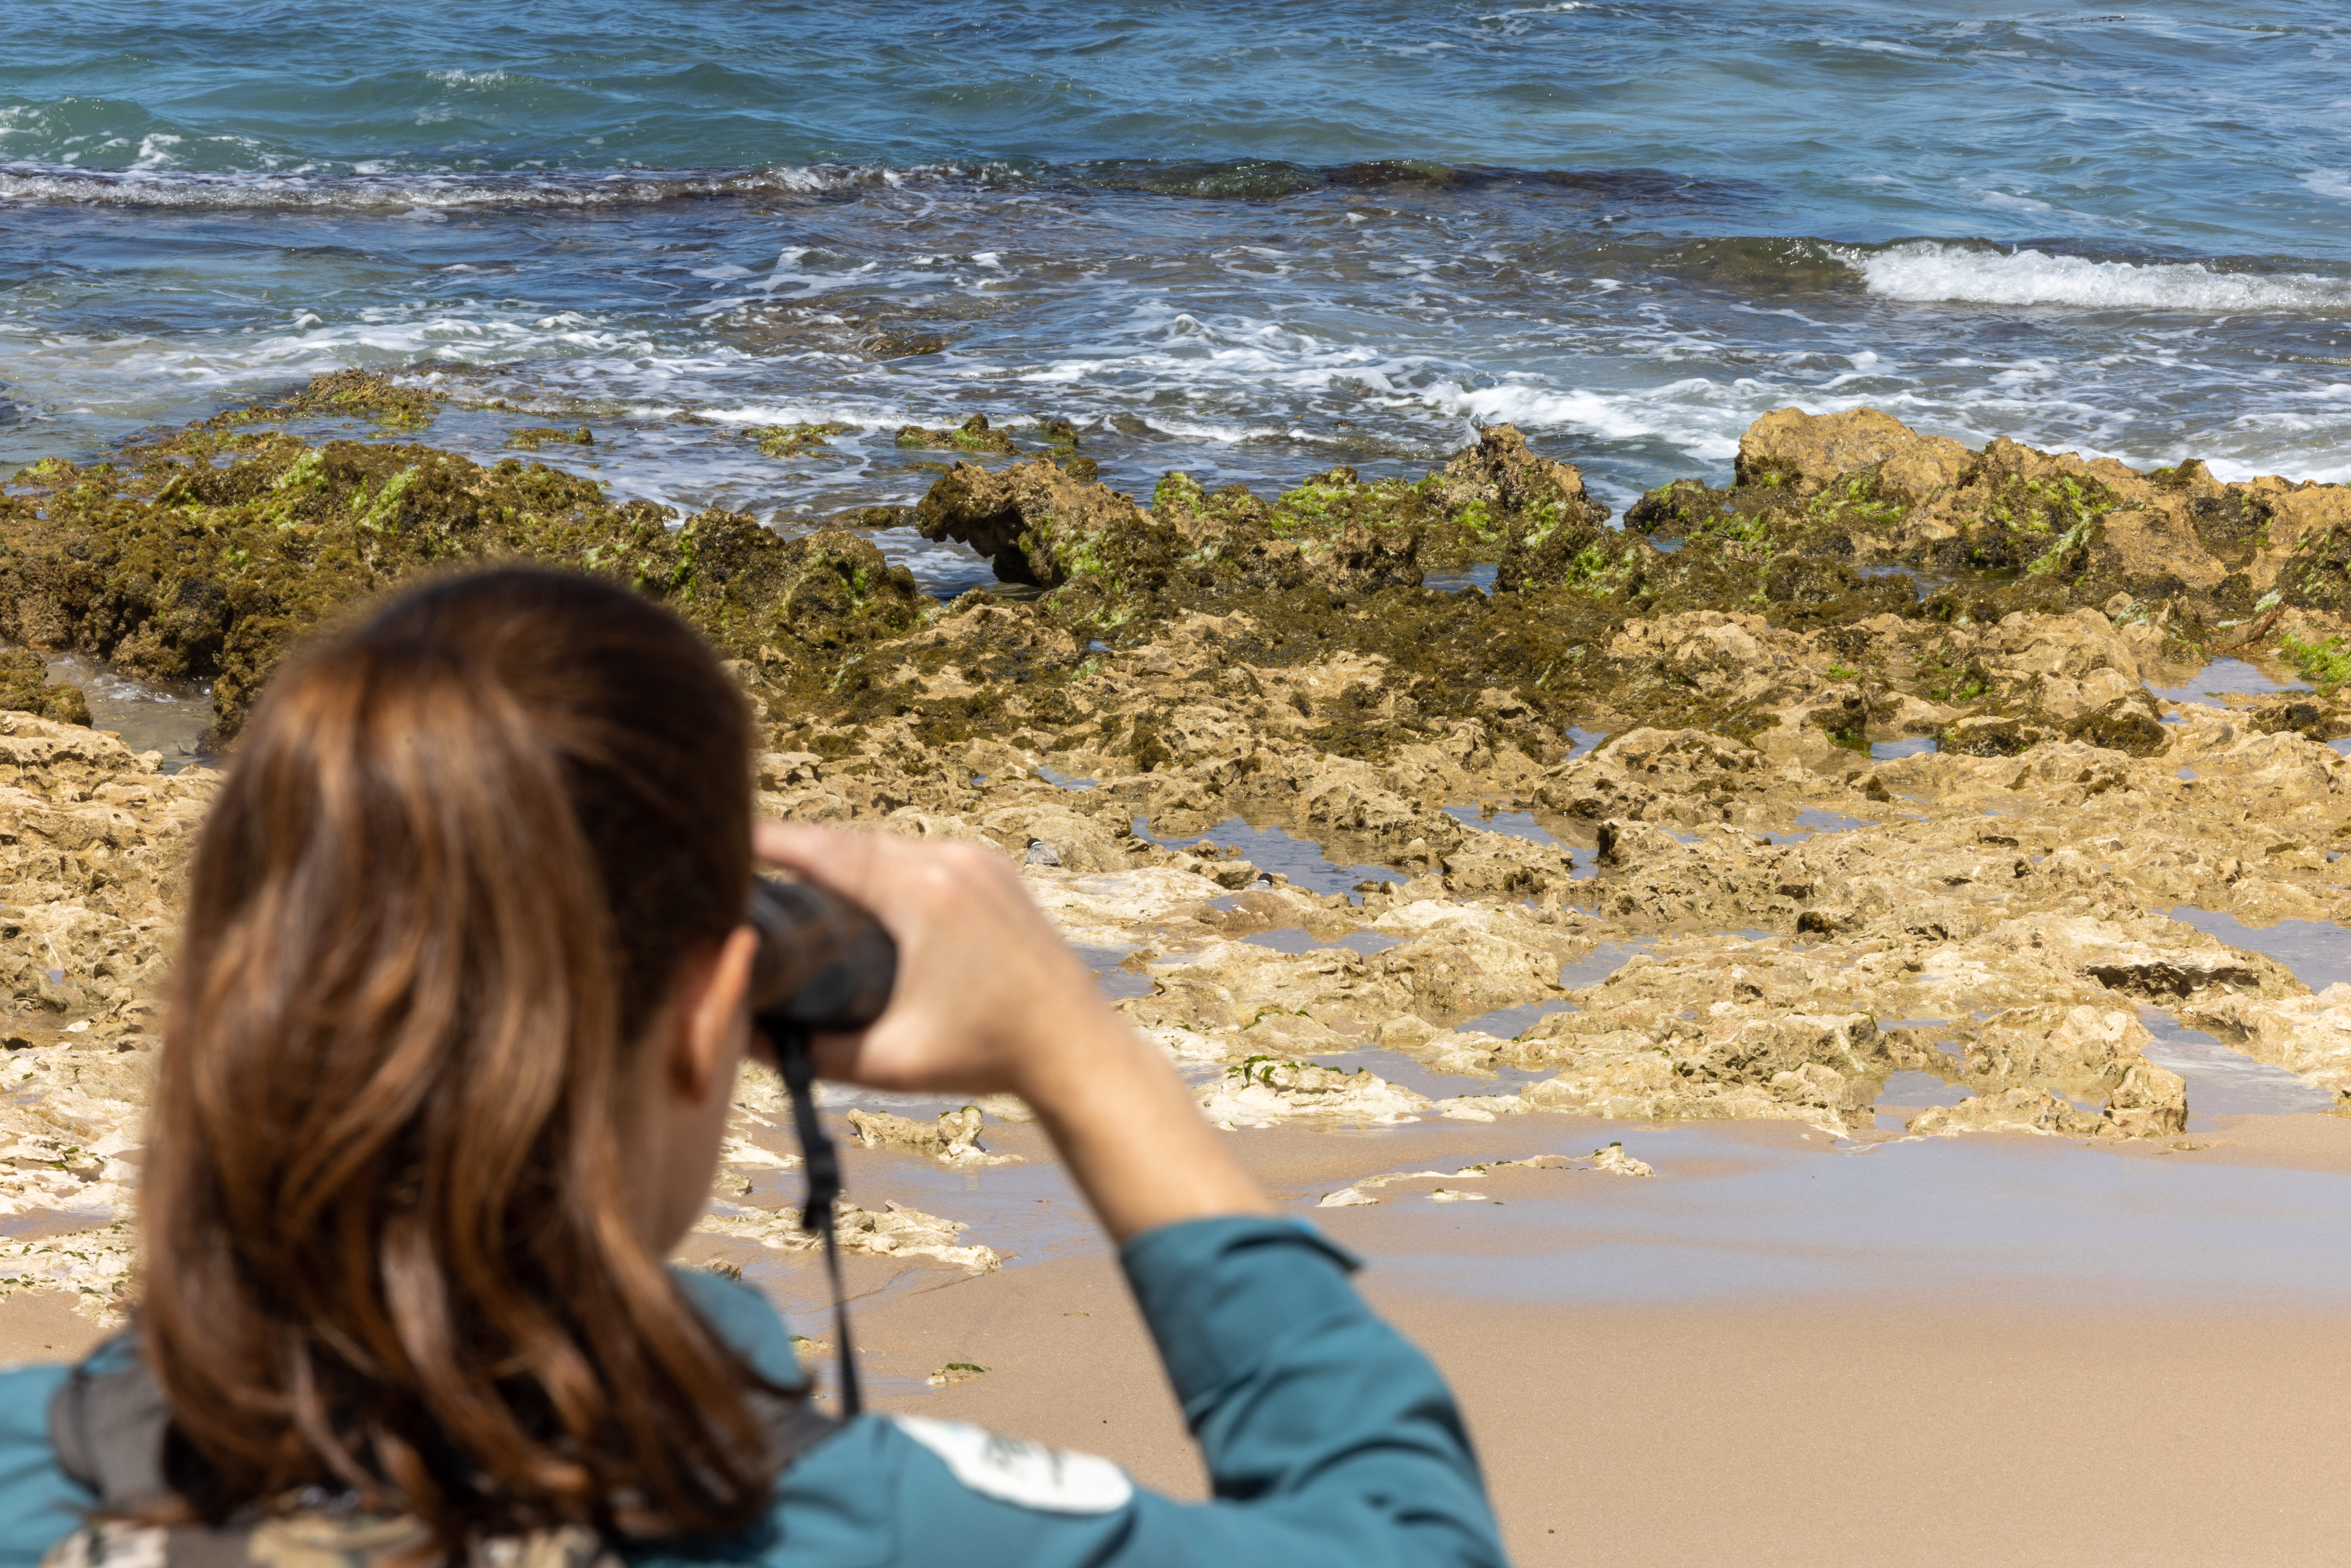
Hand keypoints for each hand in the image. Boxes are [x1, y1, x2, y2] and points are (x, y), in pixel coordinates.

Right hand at [752, 822, 1270, 1238]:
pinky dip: (885, 862)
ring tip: (795, 868)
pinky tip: (859, 880)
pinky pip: (923, 852)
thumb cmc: (984, 1057)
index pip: (827, 850)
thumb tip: (740, 1038)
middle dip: (801, 846)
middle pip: (854, 840)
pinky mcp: (995, 870)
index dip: (772, 842)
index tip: (726, 839)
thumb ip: (810, 1052)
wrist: (1076, 1047)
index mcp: (923, 895)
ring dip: (845, 854)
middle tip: (746, 856)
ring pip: (890, 843)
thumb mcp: (888, 1062)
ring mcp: (979, 861)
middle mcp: (952, 862)